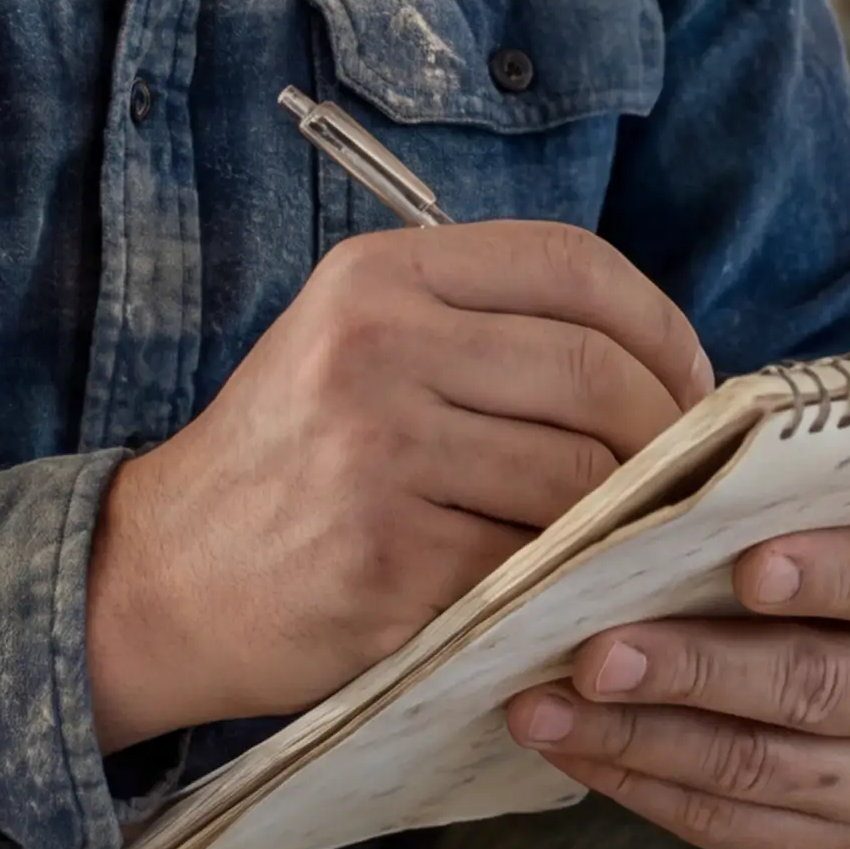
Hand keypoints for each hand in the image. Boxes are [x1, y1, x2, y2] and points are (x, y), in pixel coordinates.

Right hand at [88, 221, 713, 752]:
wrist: (160, 578)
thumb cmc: (287, 462)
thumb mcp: (353, 344)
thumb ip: (480, 328)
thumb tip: (658, 360)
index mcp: (377, 277)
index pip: (569, 262)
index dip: (658, 321)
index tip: (689, 377)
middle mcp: (376, 349)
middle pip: (593, 370)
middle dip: (668, 427)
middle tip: (687, 470)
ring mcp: (380, 457)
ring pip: (580, 474)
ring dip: (629, 513)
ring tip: (631, 530)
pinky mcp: (390, 563)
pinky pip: (536, 563)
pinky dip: (575, 579)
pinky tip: (577, 586)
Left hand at [506, 523, 849, 848]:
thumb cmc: (820, 566)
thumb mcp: (821, 522)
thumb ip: (763, 511)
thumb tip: (639, 502)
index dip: (828, 573)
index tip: (743, 568)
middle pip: (814, 687)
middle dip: (692, 670)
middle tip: (592, 654)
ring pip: (756, 768)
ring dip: (635, 737)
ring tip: (541, 706)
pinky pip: (729, 830)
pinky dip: (638, 787)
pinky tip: (573, 747)